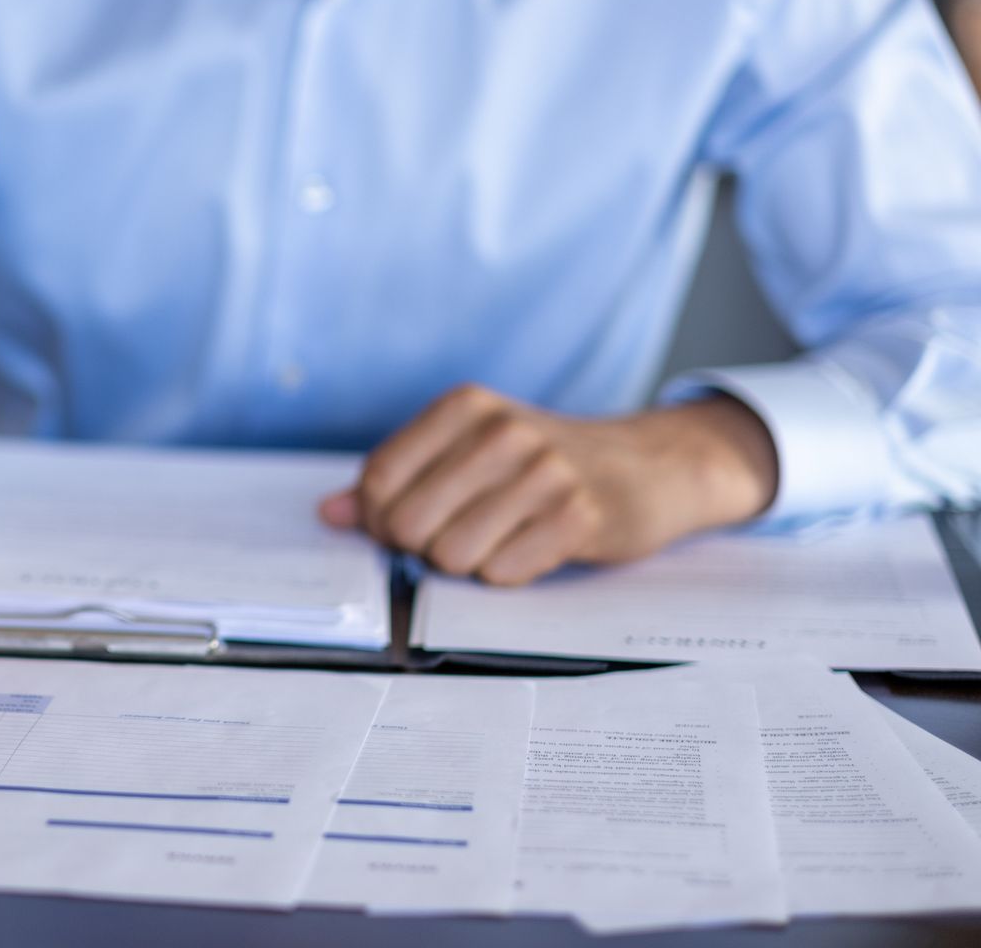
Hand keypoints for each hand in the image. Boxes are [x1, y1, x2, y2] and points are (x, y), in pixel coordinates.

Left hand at [319, 385, 778, 584]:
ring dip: (466, 564)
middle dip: (420, 547)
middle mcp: (502, 431)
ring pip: (450, 555)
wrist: (649, 466)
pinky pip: (501, 574)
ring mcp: (544, 473)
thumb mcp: (468, 450)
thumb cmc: (543, 463)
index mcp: (465, 407)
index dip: (378, 520)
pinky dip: (507, 574)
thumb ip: (397, 478)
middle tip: (455, 537)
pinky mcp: (579, 518)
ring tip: (498, 539)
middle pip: (406, 523)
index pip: (379, 479)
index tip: (400, 528)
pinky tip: (532, 548)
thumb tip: (330, 512)